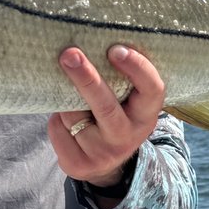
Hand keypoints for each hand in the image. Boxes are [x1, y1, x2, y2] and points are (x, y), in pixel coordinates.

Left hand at [48, 44, 165, 195]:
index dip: (137, 68)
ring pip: (73, 114)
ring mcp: (103, 154)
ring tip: (72, 101)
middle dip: (86, 78)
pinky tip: (66, 122)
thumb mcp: (127, 101)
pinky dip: (56, 120)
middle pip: (105, 106)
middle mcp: (128, 137)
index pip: (152, 90)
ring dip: (65, 101)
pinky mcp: (78, 164)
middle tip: (69, 54)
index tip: (116, 49)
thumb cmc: (115, 115)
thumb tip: (86, 43)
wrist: (107, 163)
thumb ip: (117, 79)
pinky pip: (57, 129)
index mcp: (146, 115)